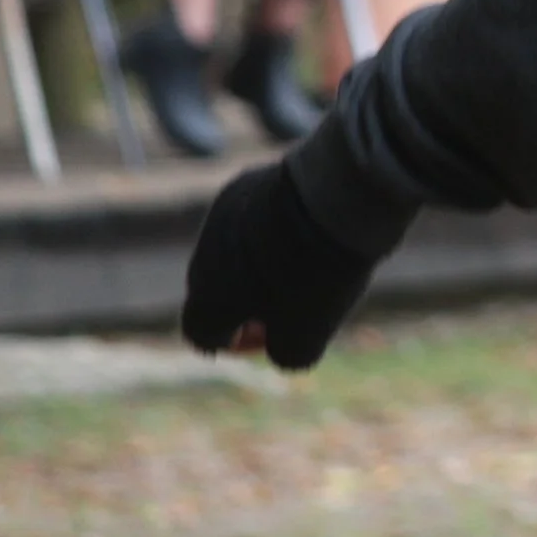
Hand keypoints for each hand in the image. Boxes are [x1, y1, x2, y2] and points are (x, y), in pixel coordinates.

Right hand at [181, 162, 378, 369]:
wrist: (336, 196)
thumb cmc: (318, 273)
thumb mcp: (309, 334)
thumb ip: (286, 353)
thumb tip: (279, 346)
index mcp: (206, 299)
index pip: (201, 332)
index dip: (232, 341)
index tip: (269, 332)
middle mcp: (202, 257)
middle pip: (214, 289)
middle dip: (246, 299)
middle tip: (294, 295)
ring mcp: (219, 216)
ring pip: (233, 249)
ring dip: (260, 259)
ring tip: (308, 255)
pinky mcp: (242, 182)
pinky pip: (251, 214)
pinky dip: (273, 224)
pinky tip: (309, 221)